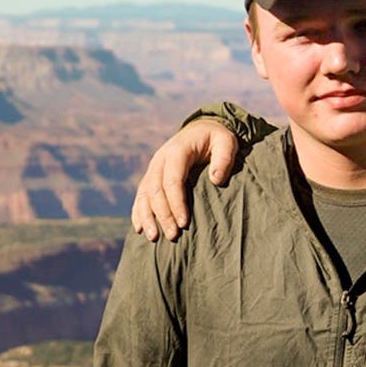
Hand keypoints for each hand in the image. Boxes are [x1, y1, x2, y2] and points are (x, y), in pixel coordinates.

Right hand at [131, 119, 240, 240]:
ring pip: (145, 194)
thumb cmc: (217, 138)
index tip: (184, 223)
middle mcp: (161, 159)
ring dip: (147, 217)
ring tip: (153, 237)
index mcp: (177, 151)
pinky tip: (139, 228)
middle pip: (156, 191)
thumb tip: (216, 179)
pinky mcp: (152, 175)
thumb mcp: (227, 142)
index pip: (172, 181)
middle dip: (163, 215)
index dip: (176, 203)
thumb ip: (224, 159)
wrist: (202, 129)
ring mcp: (154, 168)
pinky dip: (138, 212)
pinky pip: (141, 195)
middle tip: (173, 236)